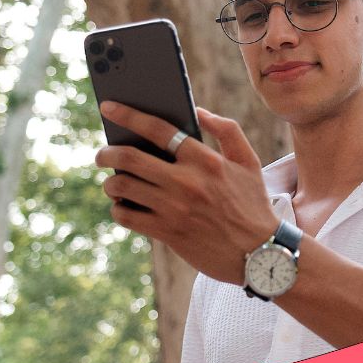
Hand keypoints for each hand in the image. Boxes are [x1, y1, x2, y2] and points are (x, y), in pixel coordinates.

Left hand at [94, 100, 280, 285]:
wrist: (260, 254)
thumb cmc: (253, 206)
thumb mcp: (249, 163)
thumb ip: (227, 131)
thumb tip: (198, 111)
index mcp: (205, 160)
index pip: (158, 129)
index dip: (128, 115)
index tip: (108, 108)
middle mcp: (187, 182)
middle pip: (130, 158)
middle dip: (107, 152)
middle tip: (102, 154)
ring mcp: (174, 209)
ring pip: (123, 187)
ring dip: (111, 182)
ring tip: (114, 183)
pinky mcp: (167, 233)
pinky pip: (127, 217)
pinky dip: (118, 210)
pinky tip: (123, 207)